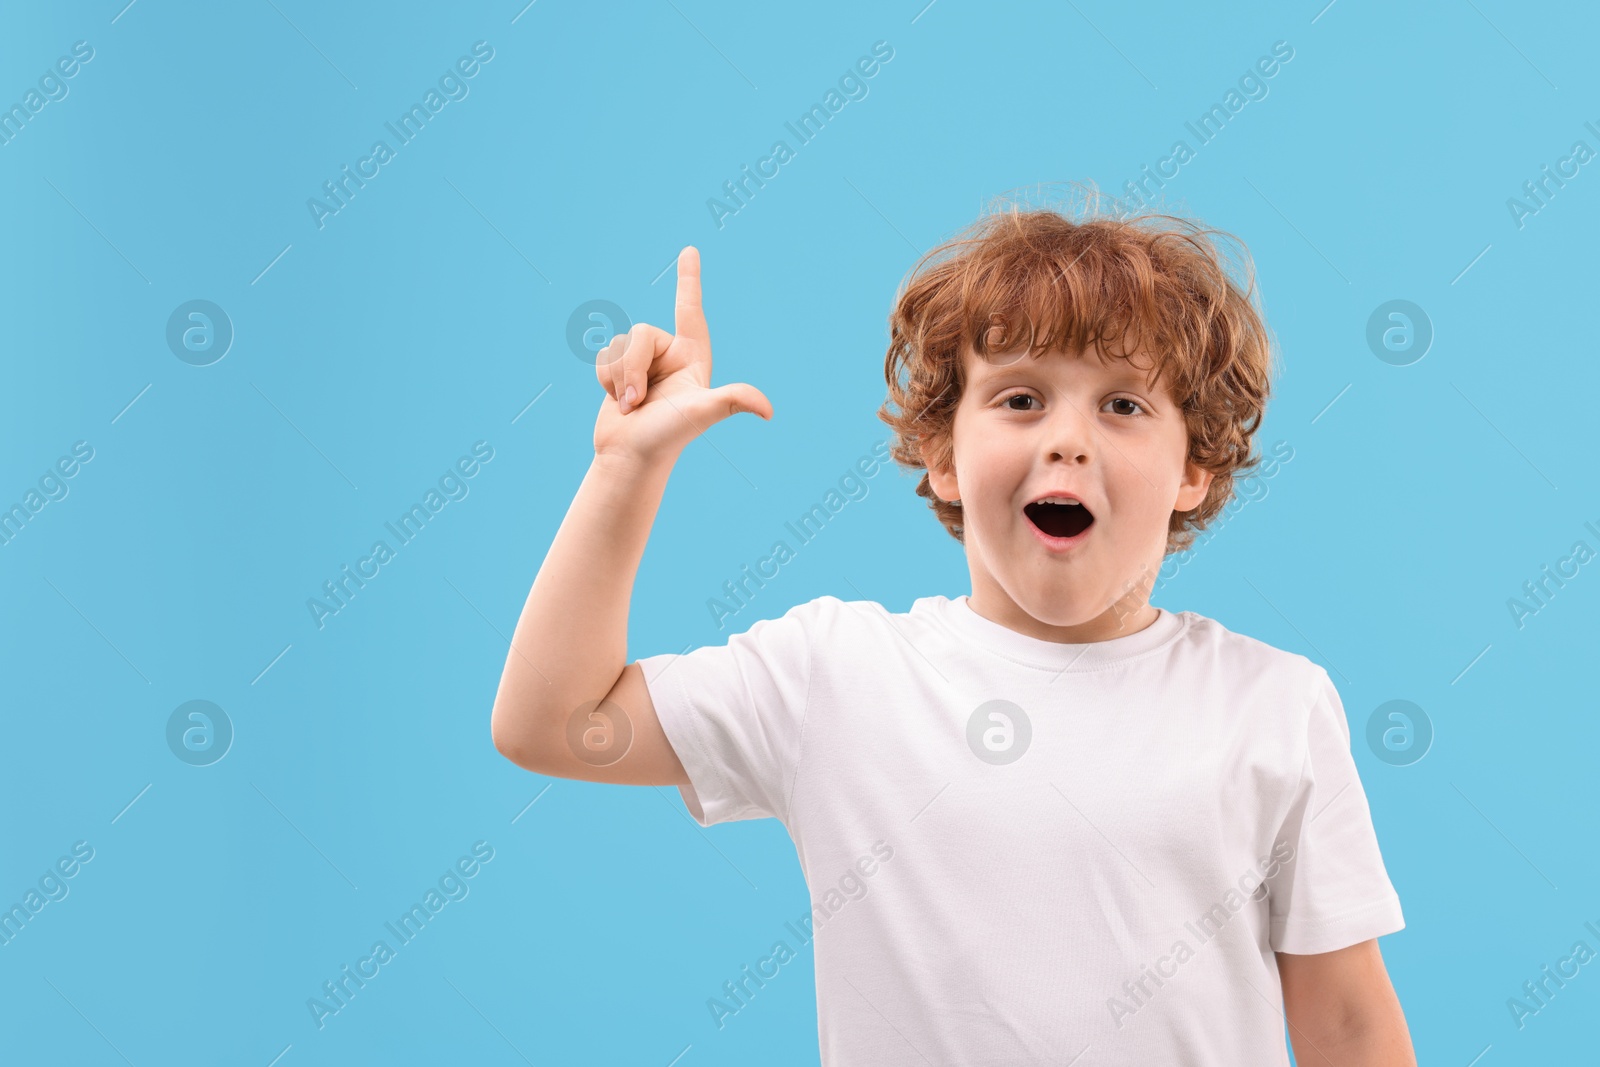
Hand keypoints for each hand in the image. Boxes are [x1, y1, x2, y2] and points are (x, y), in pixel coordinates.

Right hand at [593, 246, 771, 466]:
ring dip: (618, 379)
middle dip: (632, 368)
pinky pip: (603, 357)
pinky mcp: (621, 374)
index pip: (691, 311)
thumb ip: (731, 401)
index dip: (689, 281)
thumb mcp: (700, 414)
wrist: (631, 459)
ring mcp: (644, 366)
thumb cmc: (667, 437)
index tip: (690, 251)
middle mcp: (670, 357)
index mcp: (692, 358)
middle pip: (640, 334)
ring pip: (618, 346)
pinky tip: (618, 403)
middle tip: (638, 402)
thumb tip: (767, 410)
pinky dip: (605, 380)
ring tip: (631, 407)